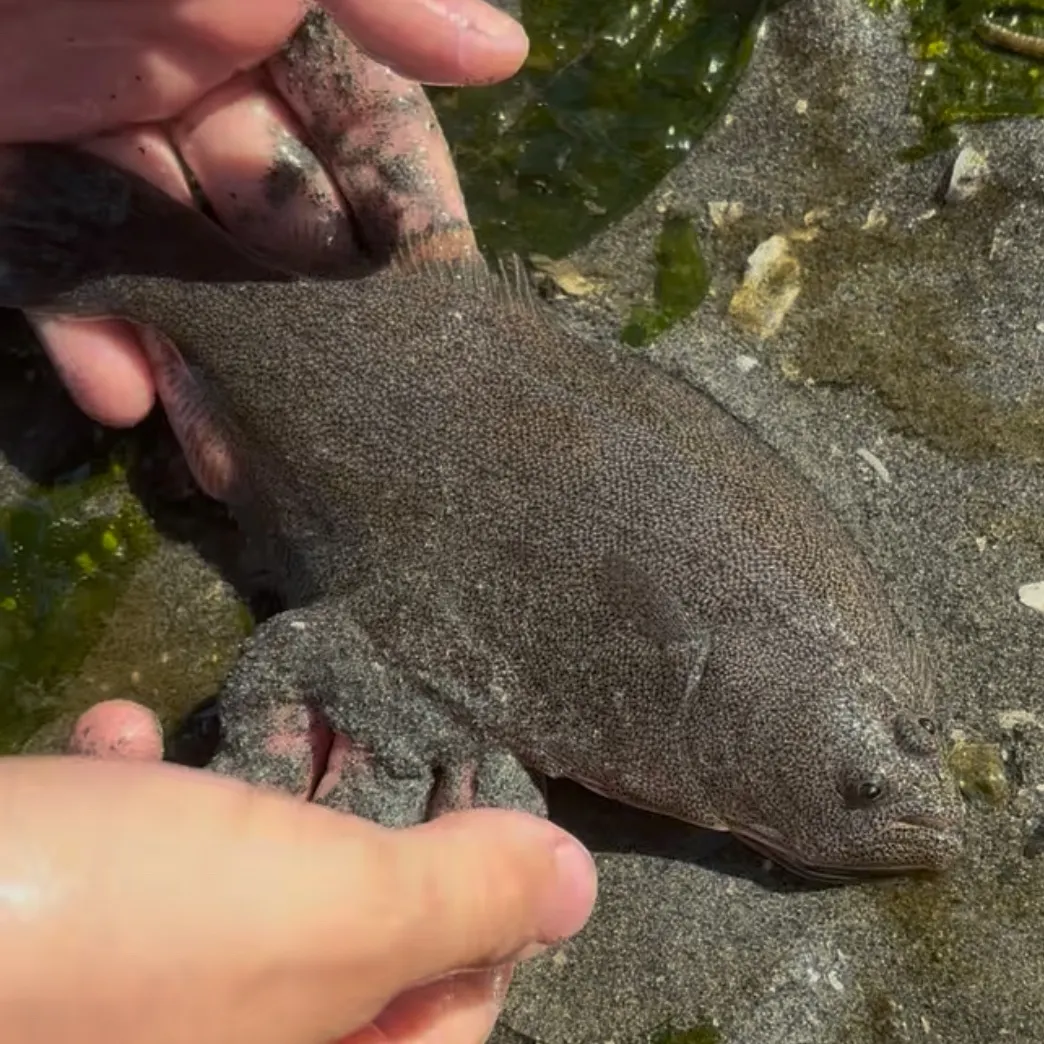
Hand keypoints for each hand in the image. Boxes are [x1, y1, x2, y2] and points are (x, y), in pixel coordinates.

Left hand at [0, 0, 527, 426]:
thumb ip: (376, 0)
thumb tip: (510, 49)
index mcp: (258, 24)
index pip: (361, 133)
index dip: (402, 214)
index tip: (438, 303)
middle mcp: (187, 82)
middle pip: (273, 221)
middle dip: (306, 313)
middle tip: (349, 408)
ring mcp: (94, 138)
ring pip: (178, 267)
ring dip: (207, 354)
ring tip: (234, 449)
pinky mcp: (13, 187)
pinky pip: (67, 278)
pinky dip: (94, 337)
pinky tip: (124, 396)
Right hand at [1, 749, 595, 1043]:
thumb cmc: (124, 937)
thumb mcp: (330, 915)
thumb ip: (462, 900)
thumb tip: (576, 885)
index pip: (447, 1023)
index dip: (487, 917)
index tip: (482, 811)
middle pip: (335, 952)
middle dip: (358, 837)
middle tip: (375, 742)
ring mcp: (119, 1005)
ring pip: (227, 903)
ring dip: (246, 807)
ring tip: (262, 728)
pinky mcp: (46, 942)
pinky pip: (119, 878)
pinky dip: (129, 801)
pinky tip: (113, 737)